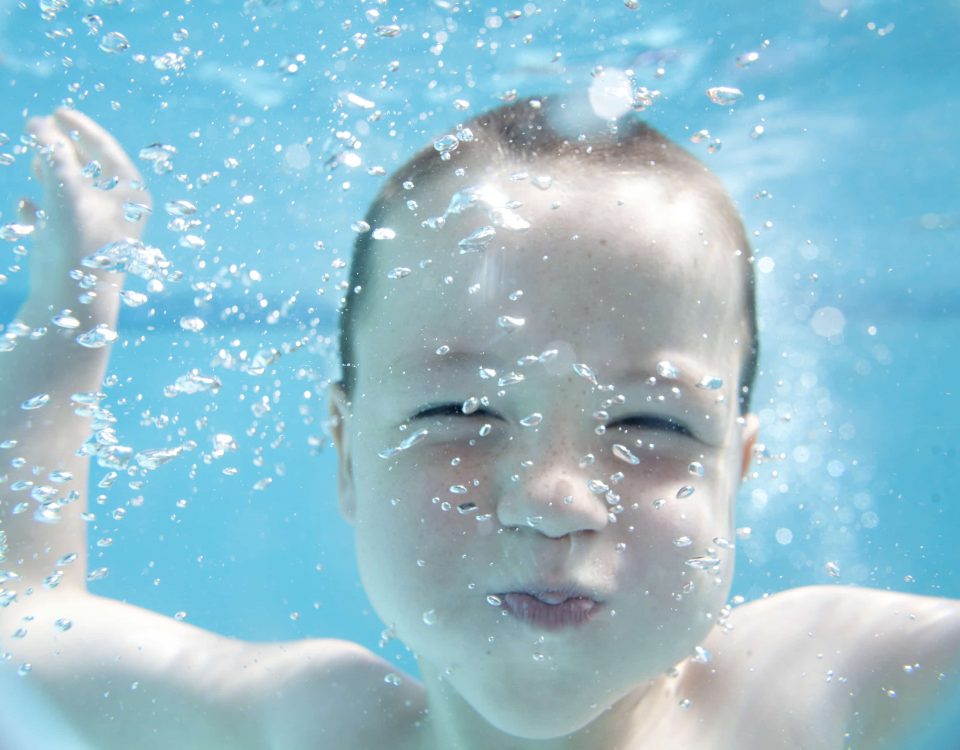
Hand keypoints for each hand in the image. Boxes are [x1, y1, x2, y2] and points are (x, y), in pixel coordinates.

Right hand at [20, 109, 150, 304]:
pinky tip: (25, 205)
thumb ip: (53, 153)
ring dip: (53, 175)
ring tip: (35, 161)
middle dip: (65, 149)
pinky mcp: (75, 250)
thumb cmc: (79, 242)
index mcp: (131, 195)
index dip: (81, 128)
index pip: (106, 151)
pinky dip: (41, 211)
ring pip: (73, 193)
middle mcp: (119, 212)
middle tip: (41, 128)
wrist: (75, 304)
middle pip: (90, 170)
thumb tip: (38, 122)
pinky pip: (56, 223)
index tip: (58, 110)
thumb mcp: (66, 190)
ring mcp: (97, 231)